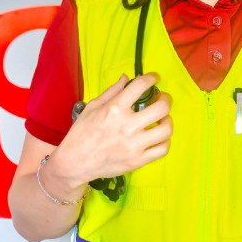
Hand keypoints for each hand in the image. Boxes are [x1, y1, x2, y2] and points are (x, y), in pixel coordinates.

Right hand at [52, 73, 172, 189]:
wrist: (74, 164)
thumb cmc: (81, 134)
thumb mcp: (92, 107)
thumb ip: (112, 91)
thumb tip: (126, 78)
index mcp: (115, 109)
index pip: (141, 86)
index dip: (152, 78)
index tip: (154, 78)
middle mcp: (127, 126)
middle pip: (161, 107)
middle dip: (165, 99)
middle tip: (161, 98)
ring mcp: (134, 145)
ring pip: (166, 129)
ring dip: (167, 120)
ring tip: (161, 118)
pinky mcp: (138, 161)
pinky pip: (162, 149)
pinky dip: (164, 140)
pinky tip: (158, 136)